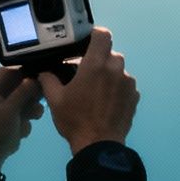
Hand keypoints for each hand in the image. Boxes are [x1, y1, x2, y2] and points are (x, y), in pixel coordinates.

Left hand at [0, 65, 44, 171]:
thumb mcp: (10, 110)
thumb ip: (23, 92)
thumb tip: (36, 78)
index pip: (9, 70)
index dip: (24, 70)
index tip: (40, 74)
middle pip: (20, 83)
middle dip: (31, 92)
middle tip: (41, 97)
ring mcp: (6, 105)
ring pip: (26, 97)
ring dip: (32, 106)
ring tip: (33, 116)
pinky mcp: (13, 116)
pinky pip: (26, 110)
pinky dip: (28, 117)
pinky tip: (23, 128)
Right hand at [37, 27, 137, 154]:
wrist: (98, 145)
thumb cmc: (75, 119)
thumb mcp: (55, 99)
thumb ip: (48, 80)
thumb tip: (44, 72)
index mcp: (96, 64)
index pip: (102, 35)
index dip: (94, 35)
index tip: (87, 44)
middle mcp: (116, 69)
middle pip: (110, 53)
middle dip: (99, 60)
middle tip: (86, 74)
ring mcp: (128, 83)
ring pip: (119, 70)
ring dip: (109, 75)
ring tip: (97, 92)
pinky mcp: (135, 96)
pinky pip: (125, 85)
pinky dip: (117, 89)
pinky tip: (107, 103)